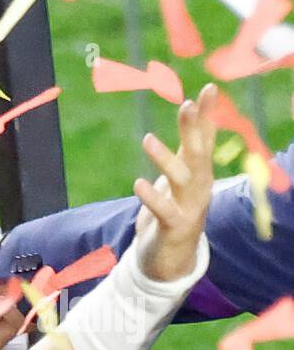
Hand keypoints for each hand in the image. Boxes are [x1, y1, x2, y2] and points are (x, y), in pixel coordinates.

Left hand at [132, 84, 216, 282]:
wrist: (170, 260)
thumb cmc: (172, 214)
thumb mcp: (179, 180)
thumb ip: (183, 152)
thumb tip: (191, 119)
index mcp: (199, 174)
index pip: (205, 139)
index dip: (207, 116)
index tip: (209, 89)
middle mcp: (199, 188)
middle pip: (198, 154)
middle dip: (193, 130)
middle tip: (186, 105)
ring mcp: (189, 208)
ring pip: (180, 179)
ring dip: (165, 159)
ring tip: (147, 139)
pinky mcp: (174, 227)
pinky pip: (163, 210)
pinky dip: (152, 196)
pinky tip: (139, 183)